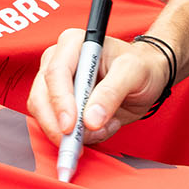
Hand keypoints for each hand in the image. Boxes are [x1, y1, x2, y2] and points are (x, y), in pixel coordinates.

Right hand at [28, 30, 166, 142]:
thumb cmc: (141, 67)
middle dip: (56, 125)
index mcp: (73, 44)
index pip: (56, 73)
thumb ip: (112, 93)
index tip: (71, 126)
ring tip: (104, 129)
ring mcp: (56, 84)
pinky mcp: (59, 104)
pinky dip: (77, 136)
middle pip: (41, 96)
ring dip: (71, 133)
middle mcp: (58, 60)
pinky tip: (101, 129)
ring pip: (43, 114)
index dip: (60, 102)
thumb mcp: (134, 73)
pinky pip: (55, 126)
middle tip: (77, 144)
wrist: (147, 77)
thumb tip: (90, 120)